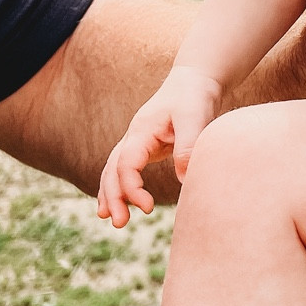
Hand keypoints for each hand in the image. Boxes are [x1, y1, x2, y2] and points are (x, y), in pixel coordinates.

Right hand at [97, 67, 222, 225]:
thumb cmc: (194, 97)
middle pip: (112, 169)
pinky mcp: (146, 149)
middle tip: (120, 223)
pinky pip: (125, 170)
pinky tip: (119, 204)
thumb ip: (188, 146)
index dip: (131, 187)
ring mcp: (137, 143)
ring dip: (110, 194)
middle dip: (113, 197)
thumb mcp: (195, 117)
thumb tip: (184, 179)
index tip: (147, 207)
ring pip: (113, 170)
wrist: (194, 82)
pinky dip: (118, 186)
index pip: (126, 164)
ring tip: (113, 220)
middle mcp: (134, 137)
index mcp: (142, 130)